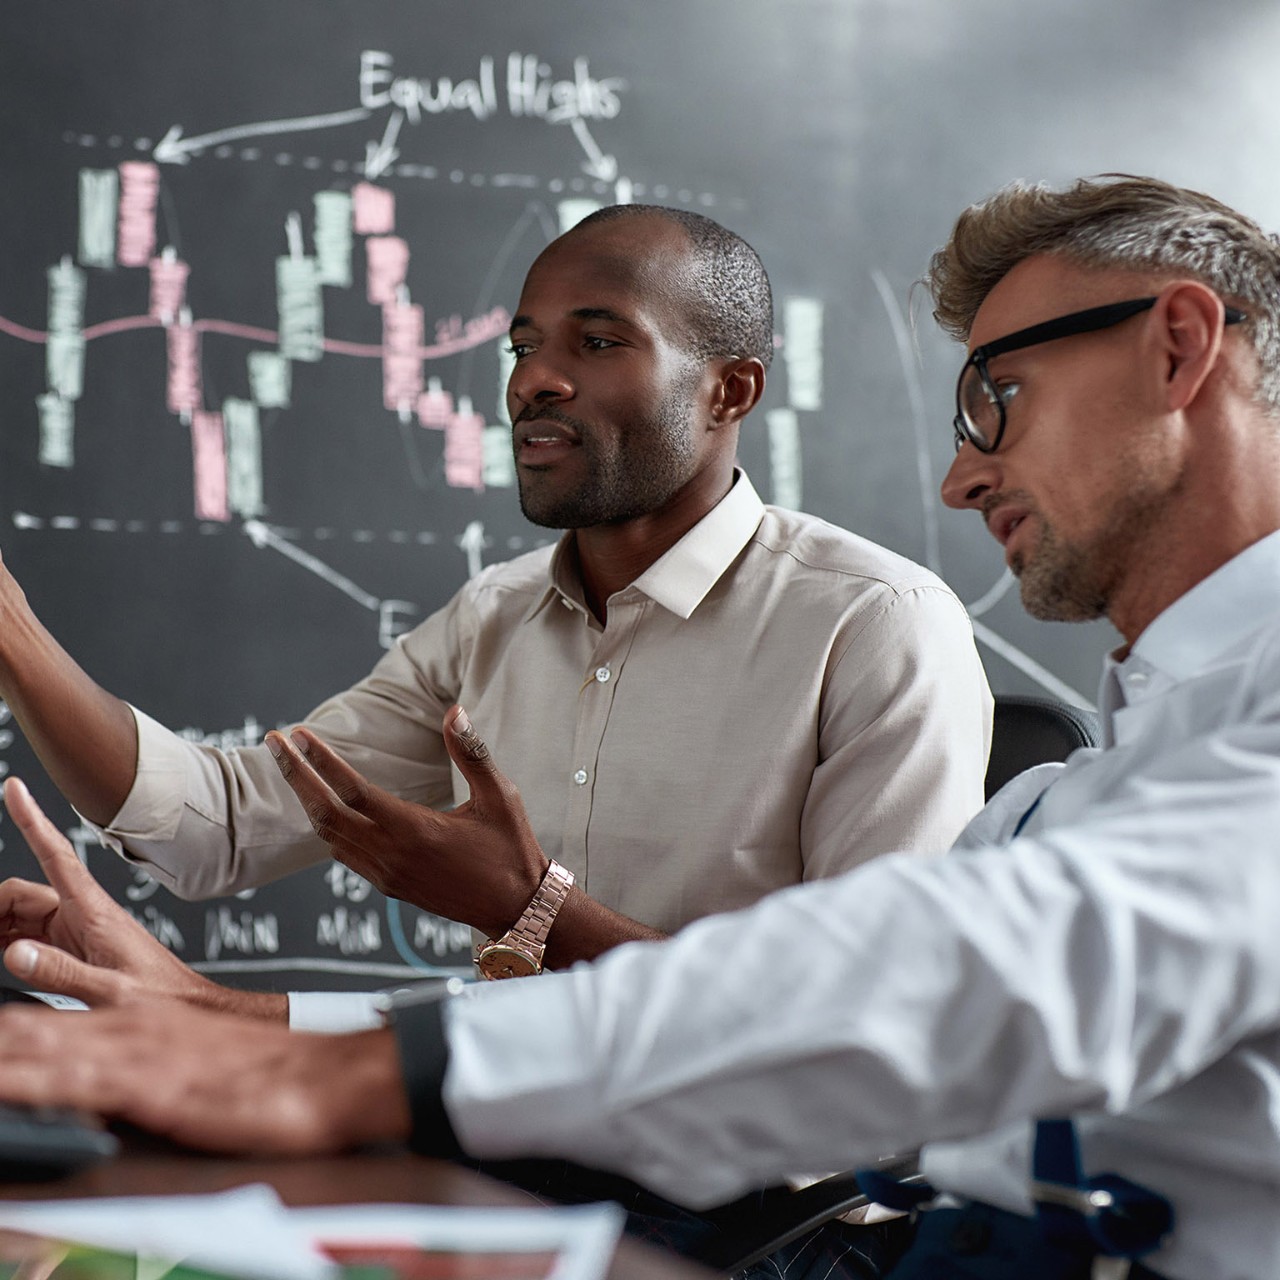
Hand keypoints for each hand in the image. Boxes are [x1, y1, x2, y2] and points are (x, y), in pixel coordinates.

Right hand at [0, 778, 284, 1019]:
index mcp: (93, 910)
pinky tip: (2, 958)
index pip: (54, 854)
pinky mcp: (71, 948)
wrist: (183, 1006)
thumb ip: (62, 974)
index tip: (13, 787)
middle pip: (20, 894)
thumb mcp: (110, 991)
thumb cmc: (158, 995)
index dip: (31, 819)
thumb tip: (14, 952)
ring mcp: (74, 930)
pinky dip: (5, 945)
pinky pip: (26, 938)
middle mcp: (80, 913)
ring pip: (18, 917)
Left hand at [0, 1002, 409, 1155]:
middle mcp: (131, 1026)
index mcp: (141, 1020)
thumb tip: (113, 1097)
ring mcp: (137, 1052)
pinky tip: (0, 1076)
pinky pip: (70, 1082)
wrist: (320, 1077)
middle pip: (29, 1029)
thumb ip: (152, 1074)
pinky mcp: (148, 1083)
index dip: (3, 1034)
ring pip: (38, 1046)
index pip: (49, 1024)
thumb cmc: (269, 1079)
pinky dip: (25, 1079)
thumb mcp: (197, 1069)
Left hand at [266, 706, 549, 937]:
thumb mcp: (499, 795)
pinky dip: (327, 828)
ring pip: (329, 836)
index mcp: (414, 829)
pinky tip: (325, 809)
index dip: (320, 760)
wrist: (515, 907)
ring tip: (292, 770)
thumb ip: (471, 753)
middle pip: (325, 812)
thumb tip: (454, 710)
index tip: (298, 734)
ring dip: (306, 800)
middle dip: (294, 775)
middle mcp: (391, 853)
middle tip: (273, 742)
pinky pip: (344, 854)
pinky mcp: (389, 885)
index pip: (352, 789)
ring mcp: (386, 873)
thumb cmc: (510, 847)